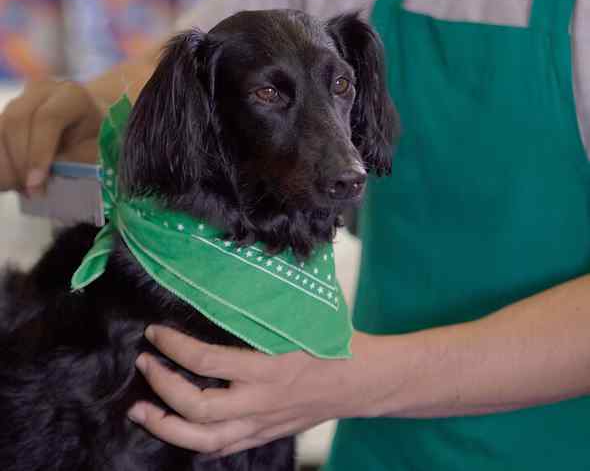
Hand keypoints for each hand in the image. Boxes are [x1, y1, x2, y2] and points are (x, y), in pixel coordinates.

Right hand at [0, 79, 101, 193]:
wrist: (87, 123)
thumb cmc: (96, 138)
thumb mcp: (98, 148)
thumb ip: (78, 159)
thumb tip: (50, 174)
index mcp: (72, 95)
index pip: (48, 118)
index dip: (38, 153)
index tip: (36, 183)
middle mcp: (42, 91)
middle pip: (18, 121)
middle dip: (20, 162)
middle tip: (29, 192)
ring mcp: (20, 100)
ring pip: (1, 129)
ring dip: (6, 164)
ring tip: (20, 189)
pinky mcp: (6, 114)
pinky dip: (2, 162)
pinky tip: (10, 181)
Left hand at [129, 326, 382, 457]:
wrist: (361, 381)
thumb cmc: (333, 340)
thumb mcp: (300, 316)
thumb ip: (263, 307)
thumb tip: (224, 279)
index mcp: (269, 366)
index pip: (206, 361)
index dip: (174, 347)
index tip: (154, 333)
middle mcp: (261, 400)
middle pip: (197, 407)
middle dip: (161, 386)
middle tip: (144, 363)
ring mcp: (262, 423)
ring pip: (203, 439)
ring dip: (165, 426)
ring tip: (140, 410)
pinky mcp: (266, 434)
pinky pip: (223, 447)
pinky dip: (194, 441)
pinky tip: (177, 431)